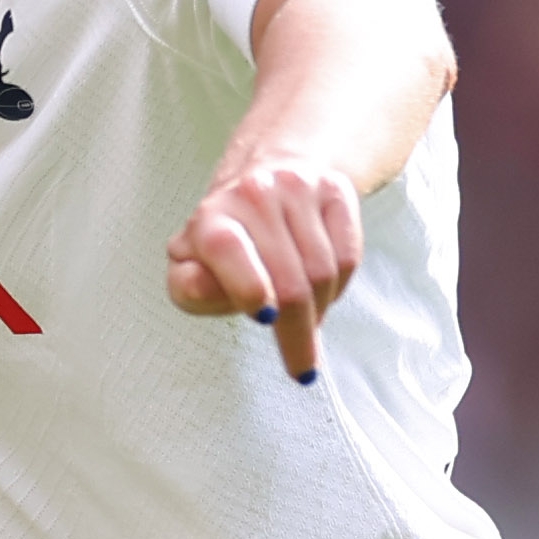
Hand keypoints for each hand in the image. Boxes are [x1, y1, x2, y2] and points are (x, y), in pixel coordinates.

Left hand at [165, 153, 365, 382]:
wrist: (266, 173)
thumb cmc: (227, 239)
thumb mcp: (193, 265)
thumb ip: (190, 287)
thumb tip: (203, 288)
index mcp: (211, 217)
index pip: (227, 249)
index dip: (248, 289)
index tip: (265, 319)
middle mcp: (254, 194)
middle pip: (288, 279)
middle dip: (296, 332)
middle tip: (301, 366)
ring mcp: (298, 187)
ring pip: (324, 271)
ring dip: (319, 311)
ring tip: (307, 323)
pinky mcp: (335, 190)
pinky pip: (348, 256)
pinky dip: (339, 289)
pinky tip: (323, 295)